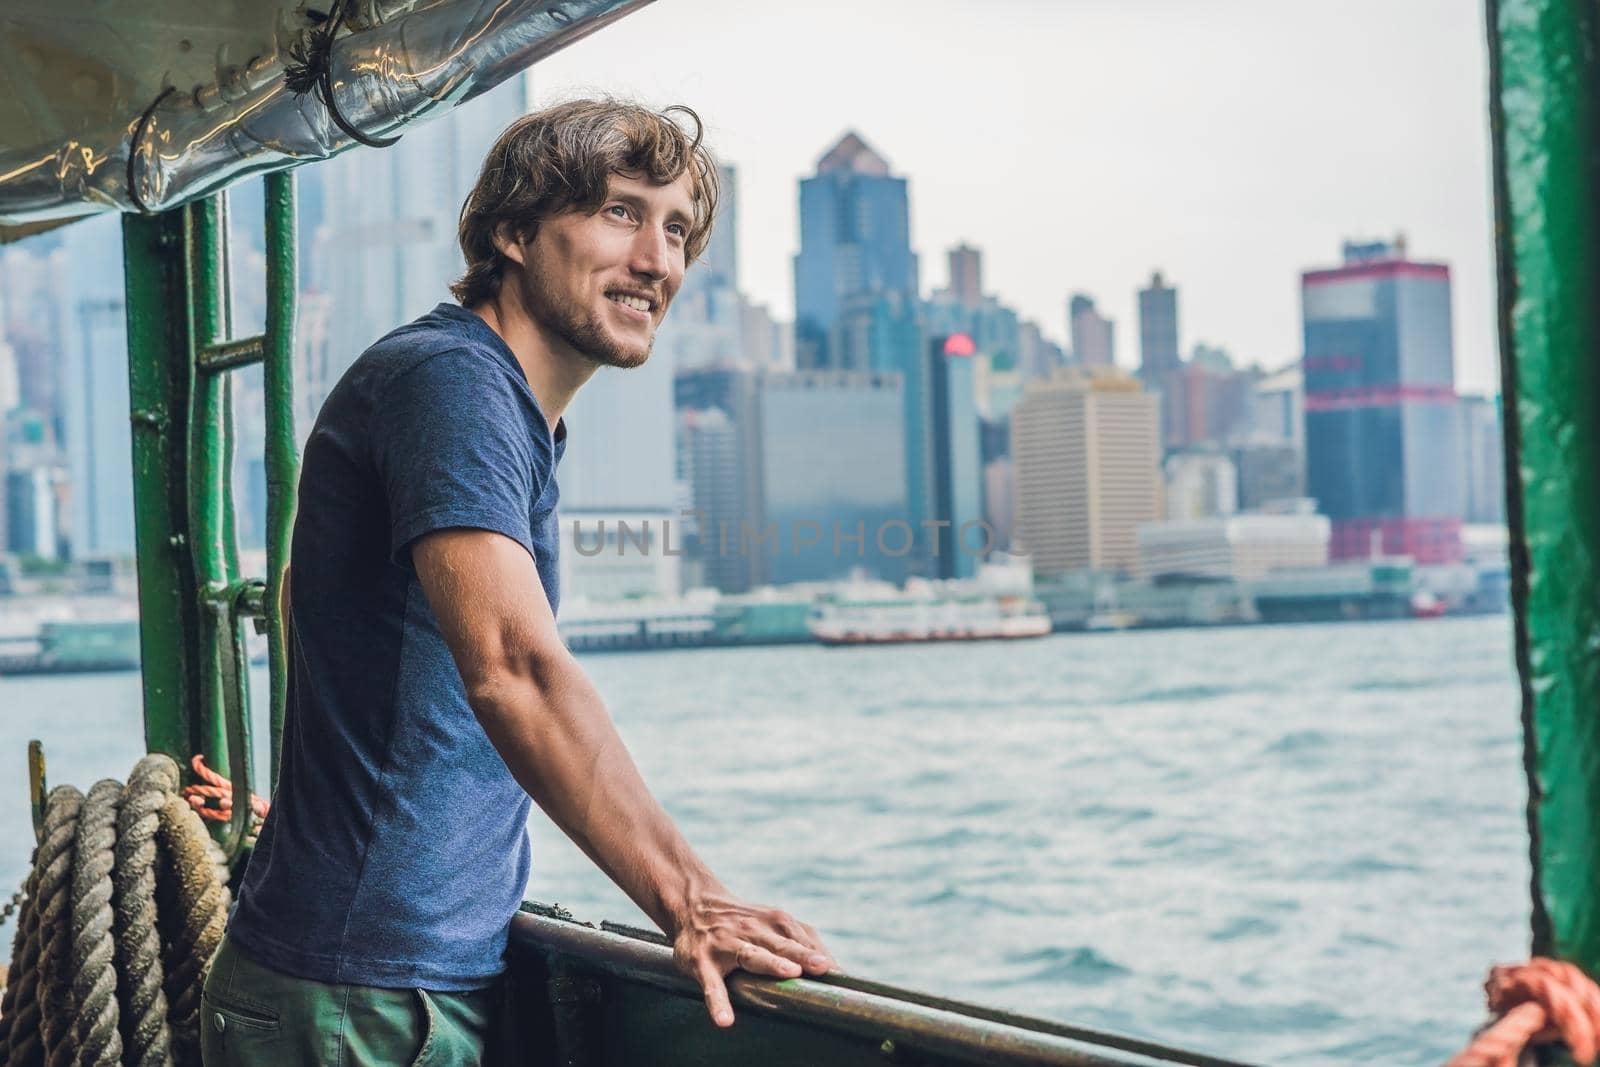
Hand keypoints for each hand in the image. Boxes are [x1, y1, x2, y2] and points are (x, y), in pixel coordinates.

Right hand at [670, 890, 835, 1027]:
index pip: (803, 939)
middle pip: (783, 945)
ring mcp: (728, 945)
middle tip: (823, 968)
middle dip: (803, 955)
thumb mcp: (773, 922)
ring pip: (752, 955)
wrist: (694, 903)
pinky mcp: (703, 961)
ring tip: (789, 974)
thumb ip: (802, 941)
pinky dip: (718, 1002)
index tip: (841, 976)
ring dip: (771, 964)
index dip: (821, 957)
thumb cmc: (744, 921)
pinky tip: (724, 1020)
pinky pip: (711, 984)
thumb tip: (837, 970)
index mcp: (775, 922)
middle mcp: (753, 930)